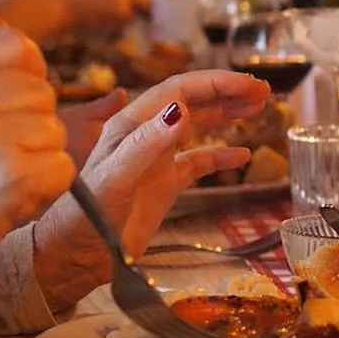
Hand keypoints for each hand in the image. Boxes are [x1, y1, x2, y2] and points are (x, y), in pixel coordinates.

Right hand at [0, 25, 73, 304]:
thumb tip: (25, 53)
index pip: (10, 43)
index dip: (25, 67)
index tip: (16, 93)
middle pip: (41, 92)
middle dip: (30, 122)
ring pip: (54, 131)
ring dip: (36, 158)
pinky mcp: (15, 179)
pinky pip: (62, 168)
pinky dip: (43, 189)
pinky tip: (5, 202)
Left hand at [32, 71, 266, 308]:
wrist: (75, 254)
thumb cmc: (87, 215)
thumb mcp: (116, 177)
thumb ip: (147, 143)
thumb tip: (182, 110)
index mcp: (131, 125)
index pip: (180, 91)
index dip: (215, 83)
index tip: (248, 84)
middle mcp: (146, 135)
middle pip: (193, 102)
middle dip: (227, 92)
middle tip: (263, 91)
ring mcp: (156, 160)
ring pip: (198, 126)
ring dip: (227, 114)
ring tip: (258, 108)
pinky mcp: (164, 184)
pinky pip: (198, 162)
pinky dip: (221, 155)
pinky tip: (243, 155)